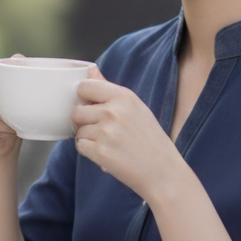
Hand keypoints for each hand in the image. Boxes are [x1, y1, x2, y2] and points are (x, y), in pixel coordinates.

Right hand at [0, 59, 20, 158]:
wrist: (2, 135)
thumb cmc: (10, 106)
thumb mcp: (16, 88)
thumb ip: (18, 70)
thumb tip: (18, 58)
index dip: (4, 90)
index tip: (17, 99)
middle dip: (3, 113)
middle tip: (17, 119)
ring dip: (1, 127)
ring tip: (12, 127)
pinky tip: (0, 135)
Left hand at [71, 65, 183, 201]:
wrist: (163, 172)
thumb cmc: (149, 139)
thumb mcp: (134, 107)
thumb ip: (108, 88)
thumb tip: (89, 69)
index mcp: (124, 96)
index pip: (85, 87)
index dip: (83, 99)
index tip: (90, 108)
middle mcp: (114, 111)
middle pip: (76, 110)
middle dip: (81, 122)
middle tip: (97, 130)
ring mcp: (107, 132)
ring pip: (78, 130)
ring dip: (87, 138)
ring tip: (107, 144)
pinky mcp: (101, 152)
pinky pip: (80, 146)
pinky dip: (89, 152)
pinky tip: (105, 154)